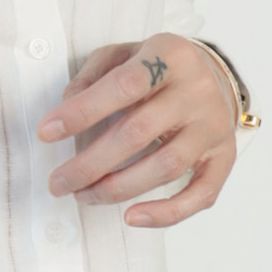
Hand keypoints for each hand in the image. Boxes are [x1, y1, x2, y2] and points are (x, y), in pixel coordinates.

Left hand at [35, 33, 239, 228]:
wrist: (213, 74)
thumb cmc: (159, 67)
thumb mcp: (124, 53)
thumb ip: (93, 74)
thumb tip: (67, 107)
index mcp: (171, 56)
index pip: (124, 86)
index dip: (83, 112)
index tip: (47, 132)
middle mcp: (197, 91)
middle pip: (139, 133)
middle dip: (90, 164)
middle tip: (58, 182)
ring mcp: (213, 127)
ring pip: (165, 167)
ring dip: (117, 189)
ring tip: (83, 195)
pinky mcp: (223, 156)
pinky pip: (201, 194)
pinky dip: (166, 213)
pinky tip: (132, 217)